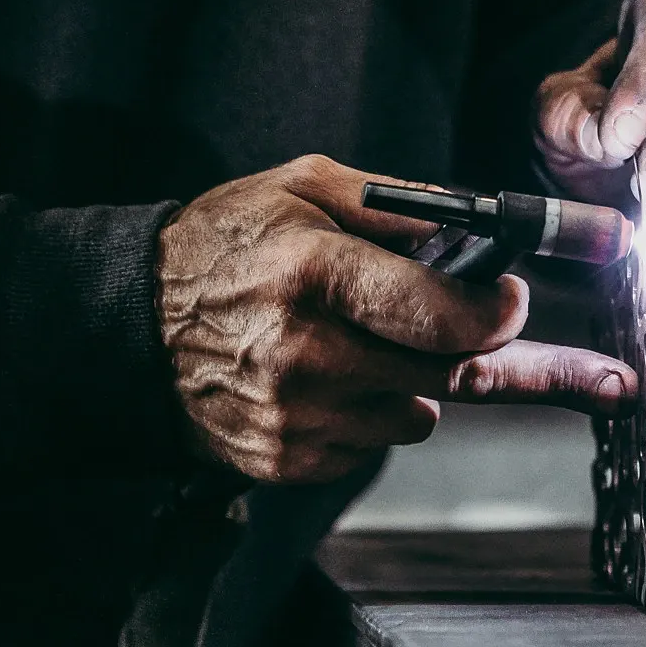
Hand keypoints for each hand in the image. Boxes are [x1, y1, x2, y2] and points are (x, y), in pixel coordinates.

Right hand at [156, 154, 638, 482]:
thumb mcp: (306, 186)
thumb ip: (397, 206)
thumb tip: (483, 229)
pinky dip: (370, 413)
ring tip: (366, 338)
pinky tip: (329, 375)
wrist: (133, 321)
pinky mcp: (285, 460)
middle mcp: (306, 353)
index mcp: (315, 272)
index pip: (440, 313)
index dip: (496, 312)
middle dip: (470, 343)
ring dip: (416, 380)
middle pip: (443, 371)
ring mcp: (295, 417)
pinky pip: (370, 447)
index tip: (512, 301)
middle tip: (481, 319)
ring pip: (415, 416)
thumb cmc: (227, 241)